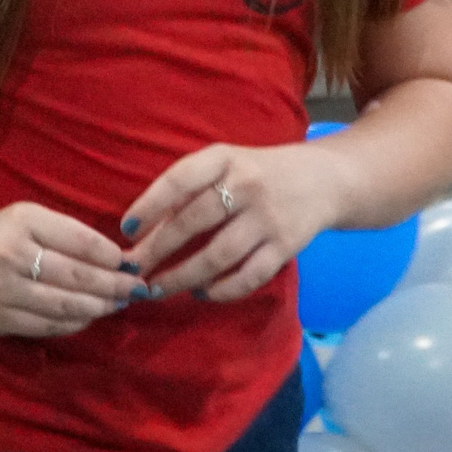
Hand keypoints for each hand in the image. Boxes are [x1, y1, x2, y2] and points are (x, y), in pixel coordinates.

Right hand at [0, 202, 138, 338]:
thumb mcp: (21, 218)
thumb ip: (62, 234)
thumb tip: (113, 258)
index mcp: (22, 221)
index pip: (80, 240)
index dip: (111, 256)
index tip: (131, 262)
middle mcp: (12, 254)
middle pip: (77, 276)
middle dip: (114, 286)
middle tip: (139, 289)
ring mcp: (3, 291)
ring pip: (65, 305)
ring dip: (99, 308)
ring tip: (118, 304)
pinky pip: (46, 326)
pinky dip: (73, 323)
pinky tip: (87, 317)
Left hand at [119, 142, 348, 302]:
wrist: (324, 180)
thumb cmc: (259, 172)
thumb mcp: (226, 163)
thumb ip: (190, 188)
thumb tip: (142, 229)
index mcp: (224, 158)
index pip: (179, 179)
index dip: (149, 205)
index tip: (126, 230)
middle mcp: (247, 184)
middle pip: (193, 222)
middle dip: (157, 251)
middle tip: (134, 271)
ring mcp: (268, 217)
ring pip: (217, 255)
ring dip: (182, 277)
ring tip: (158, 289)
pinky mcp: (286, 246)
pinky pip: (248, 276)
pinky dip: (222, 290)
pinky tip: (202, 293)